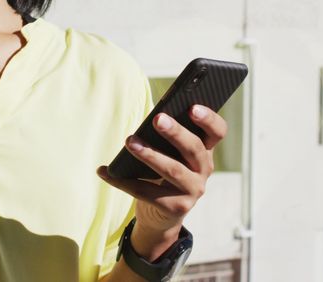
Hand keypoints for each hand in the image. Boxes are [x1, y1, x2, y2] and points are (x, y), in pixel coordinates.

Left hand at [97, 105, 226, 257]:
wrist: (160, 215)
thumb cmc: (163, 172)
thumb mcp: (169, 153)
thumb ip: (165, 138)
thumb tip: (148, 121)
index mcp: (205, 150)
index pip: (217, 131)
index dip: (208, 119)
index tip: (192, 107)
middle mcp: (204, 170)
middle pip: (194, 148)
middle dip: (176, 133)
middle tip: (157, 119)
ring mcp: (193, 191)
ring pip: (173, 170)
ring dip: (150, 155)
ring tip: (129, 142)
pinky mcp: (176, 208)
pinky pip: (146, 193)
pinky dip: (123, 181)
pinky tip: (105, 171)